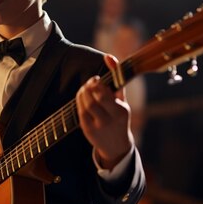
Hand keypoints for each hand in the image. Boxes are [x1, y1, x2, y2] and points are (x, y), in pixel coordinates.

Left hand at [76, 54, 133, 169]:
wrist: (116, 146)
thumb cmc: (119, 118)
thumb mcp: (122, 100)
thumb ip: (117, 78)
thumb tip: (109, 57)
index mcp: (120, 111)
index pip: (104, 94)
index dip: (96, 84)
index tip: (96, 80)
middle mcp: (109, 119)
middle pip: (93, 99)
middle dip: (88, 87)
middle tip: (90, 83)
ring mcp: (97, 125)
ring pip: (85, 104)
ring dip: (83, 92)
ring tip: (86, 89)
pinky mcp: (87, 129)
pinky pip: (80, 111)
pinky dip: (79, 101)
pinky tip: (83, 98)